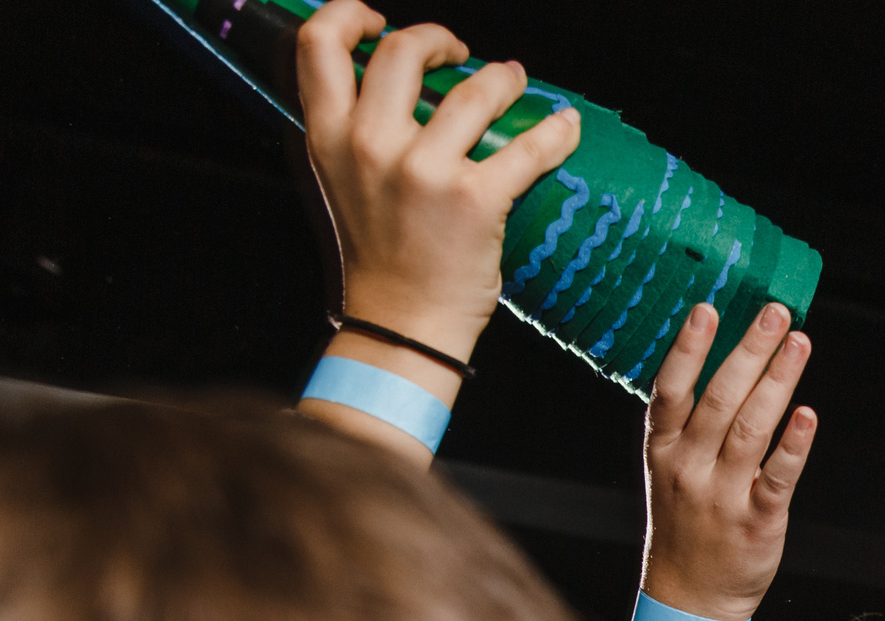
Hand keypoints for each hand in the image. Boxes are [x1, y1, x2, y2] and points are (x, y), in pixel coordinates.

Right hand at [298, 0, 581, 362]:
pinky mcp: (475, 199)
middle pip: (403, 50)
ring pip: (474, 90)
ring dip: (503, 77)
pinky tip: (565, 126)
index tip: (379, 20)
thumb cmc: (378, 259)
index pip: (320, 44)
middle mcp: (369, 145)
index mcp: (328, 138)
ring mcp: (423, 170)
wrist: (402, 326)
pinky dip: (554, 132)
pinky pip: (527, 147)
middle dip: (439, 37)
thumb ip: (353, 133)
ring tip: (514, 81)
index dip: (350, 14)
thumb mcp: (339, 184)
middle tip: (461, 54)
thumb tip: (391, 90)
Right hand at [638, 302, 817, 620]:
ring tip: (799, 344)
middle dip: (749, 352)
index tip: (707, 308)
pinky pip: (777, 478)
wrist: (690, 598)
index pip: (671, 390)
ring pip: (751, 429)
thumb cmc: (685, 522)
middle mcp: (689, 468)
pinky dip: (794, 446)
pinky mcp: (756, 521)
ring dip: (778, 382)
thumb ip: (691, 422)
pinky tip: (808, 415)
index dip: (688, 349)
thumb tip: (725, 358)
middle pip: (719, 400)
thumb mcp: (670, 470)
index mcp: (664, 449)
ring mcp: (722, 495)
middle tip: (776, 313)